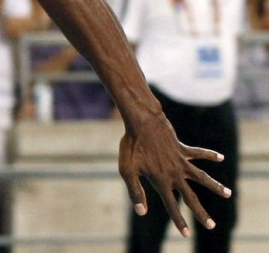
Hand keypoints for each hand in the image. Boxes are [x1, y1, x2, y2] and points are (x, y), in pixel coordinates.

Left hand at [118, 113, 230, 236]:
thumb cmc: (131, 146)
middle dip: (200, 213)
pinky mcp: (182, 149)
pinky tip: (220, 158)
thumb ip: (135, 191)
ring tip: (229, 194)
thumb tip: (142, 212)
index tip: (186, 234)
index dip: (178, 221)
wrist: (142, 122)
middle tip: (212, 226)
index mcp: (161, 181)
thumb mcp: (127, 170)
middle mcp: (174, 174)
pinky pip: (199, 153)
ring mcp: (180, 161)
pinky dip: (209, 155)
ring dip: (215, 186)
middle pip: (191, 197)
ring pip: (202, 177)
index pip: (171, 205)